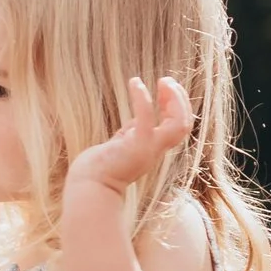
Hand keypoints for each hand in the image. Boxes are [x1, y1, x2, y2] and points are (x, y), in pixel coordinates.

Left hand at [69, 74, 195, 197]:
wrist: (88, 188)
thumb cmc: (98, 168)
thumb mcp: (120, 146)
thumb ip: (130, 134)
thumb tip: (134, 121)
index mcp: (152, 149)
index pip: (177, 126)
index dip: (176, 106)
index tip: (166, 88)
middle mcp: (154, 150)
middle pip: (183, 124)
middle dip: (180, 100)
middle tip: (168, 81)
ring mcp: (147, 150)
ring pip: (178, 124)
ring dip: (174, 100)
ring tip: (164, 81)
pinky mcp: (134, 146)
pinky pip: (146, 119)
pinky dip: (143, 99)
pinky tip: (136, 83)